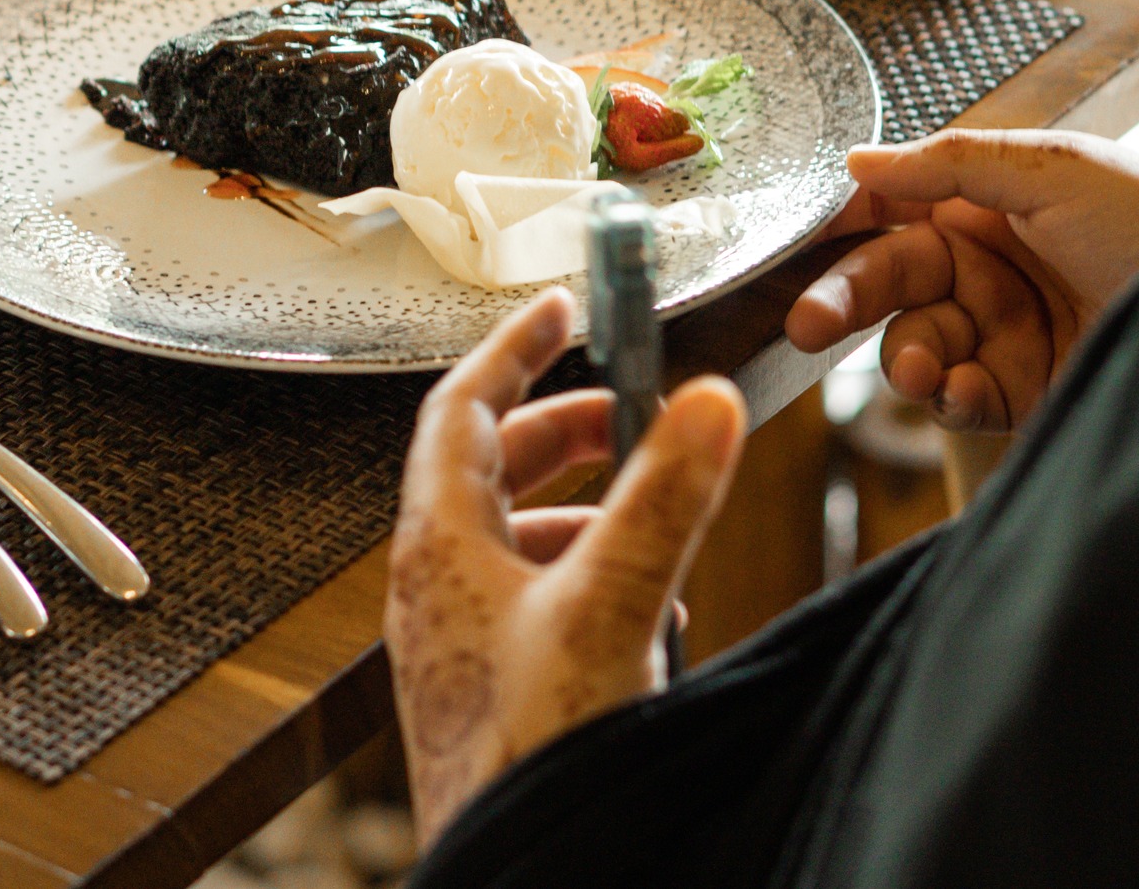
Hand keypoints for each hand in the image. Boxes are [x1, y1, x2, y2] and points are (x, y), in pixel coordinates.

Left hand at [386, 287, 746, 846]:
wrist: (519, 873)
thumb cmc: (531, 755)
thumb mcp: (609, 612)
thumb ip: (662, 505)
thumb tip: (703, 401)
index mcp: (439, 545)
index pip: (462, 409)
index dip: (513, 348)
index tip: (559, 307)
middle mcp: (435, 585)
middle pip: (489, 468)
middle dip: (562, 426)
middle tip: (627, 407)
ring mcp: (457, 640)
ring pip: (511, 535)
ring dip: (580, 502)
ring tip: (646, 508)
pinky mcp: (487, 688)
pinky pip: (528, 598)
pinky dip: (584, 573)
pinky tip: (641, 609)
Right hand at [786, 129, 1138, 431]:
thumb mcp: (1056, 168)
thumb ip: (951, 162)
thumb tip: (857, 160)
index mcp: (988, 203)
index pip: (891, 209)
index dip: (843, 225)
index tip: (801, 241)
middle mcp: (986, 266)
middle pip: (886, 280)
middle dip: (843, 301)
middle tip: (806, 323)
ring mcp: (1000, 332)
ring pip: (911, 344)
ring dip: (906, 356)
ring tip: (924, 367)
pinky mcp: (1018, 393)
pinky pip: (955, 398)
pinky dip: (950, 396)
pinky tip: (965, 388)